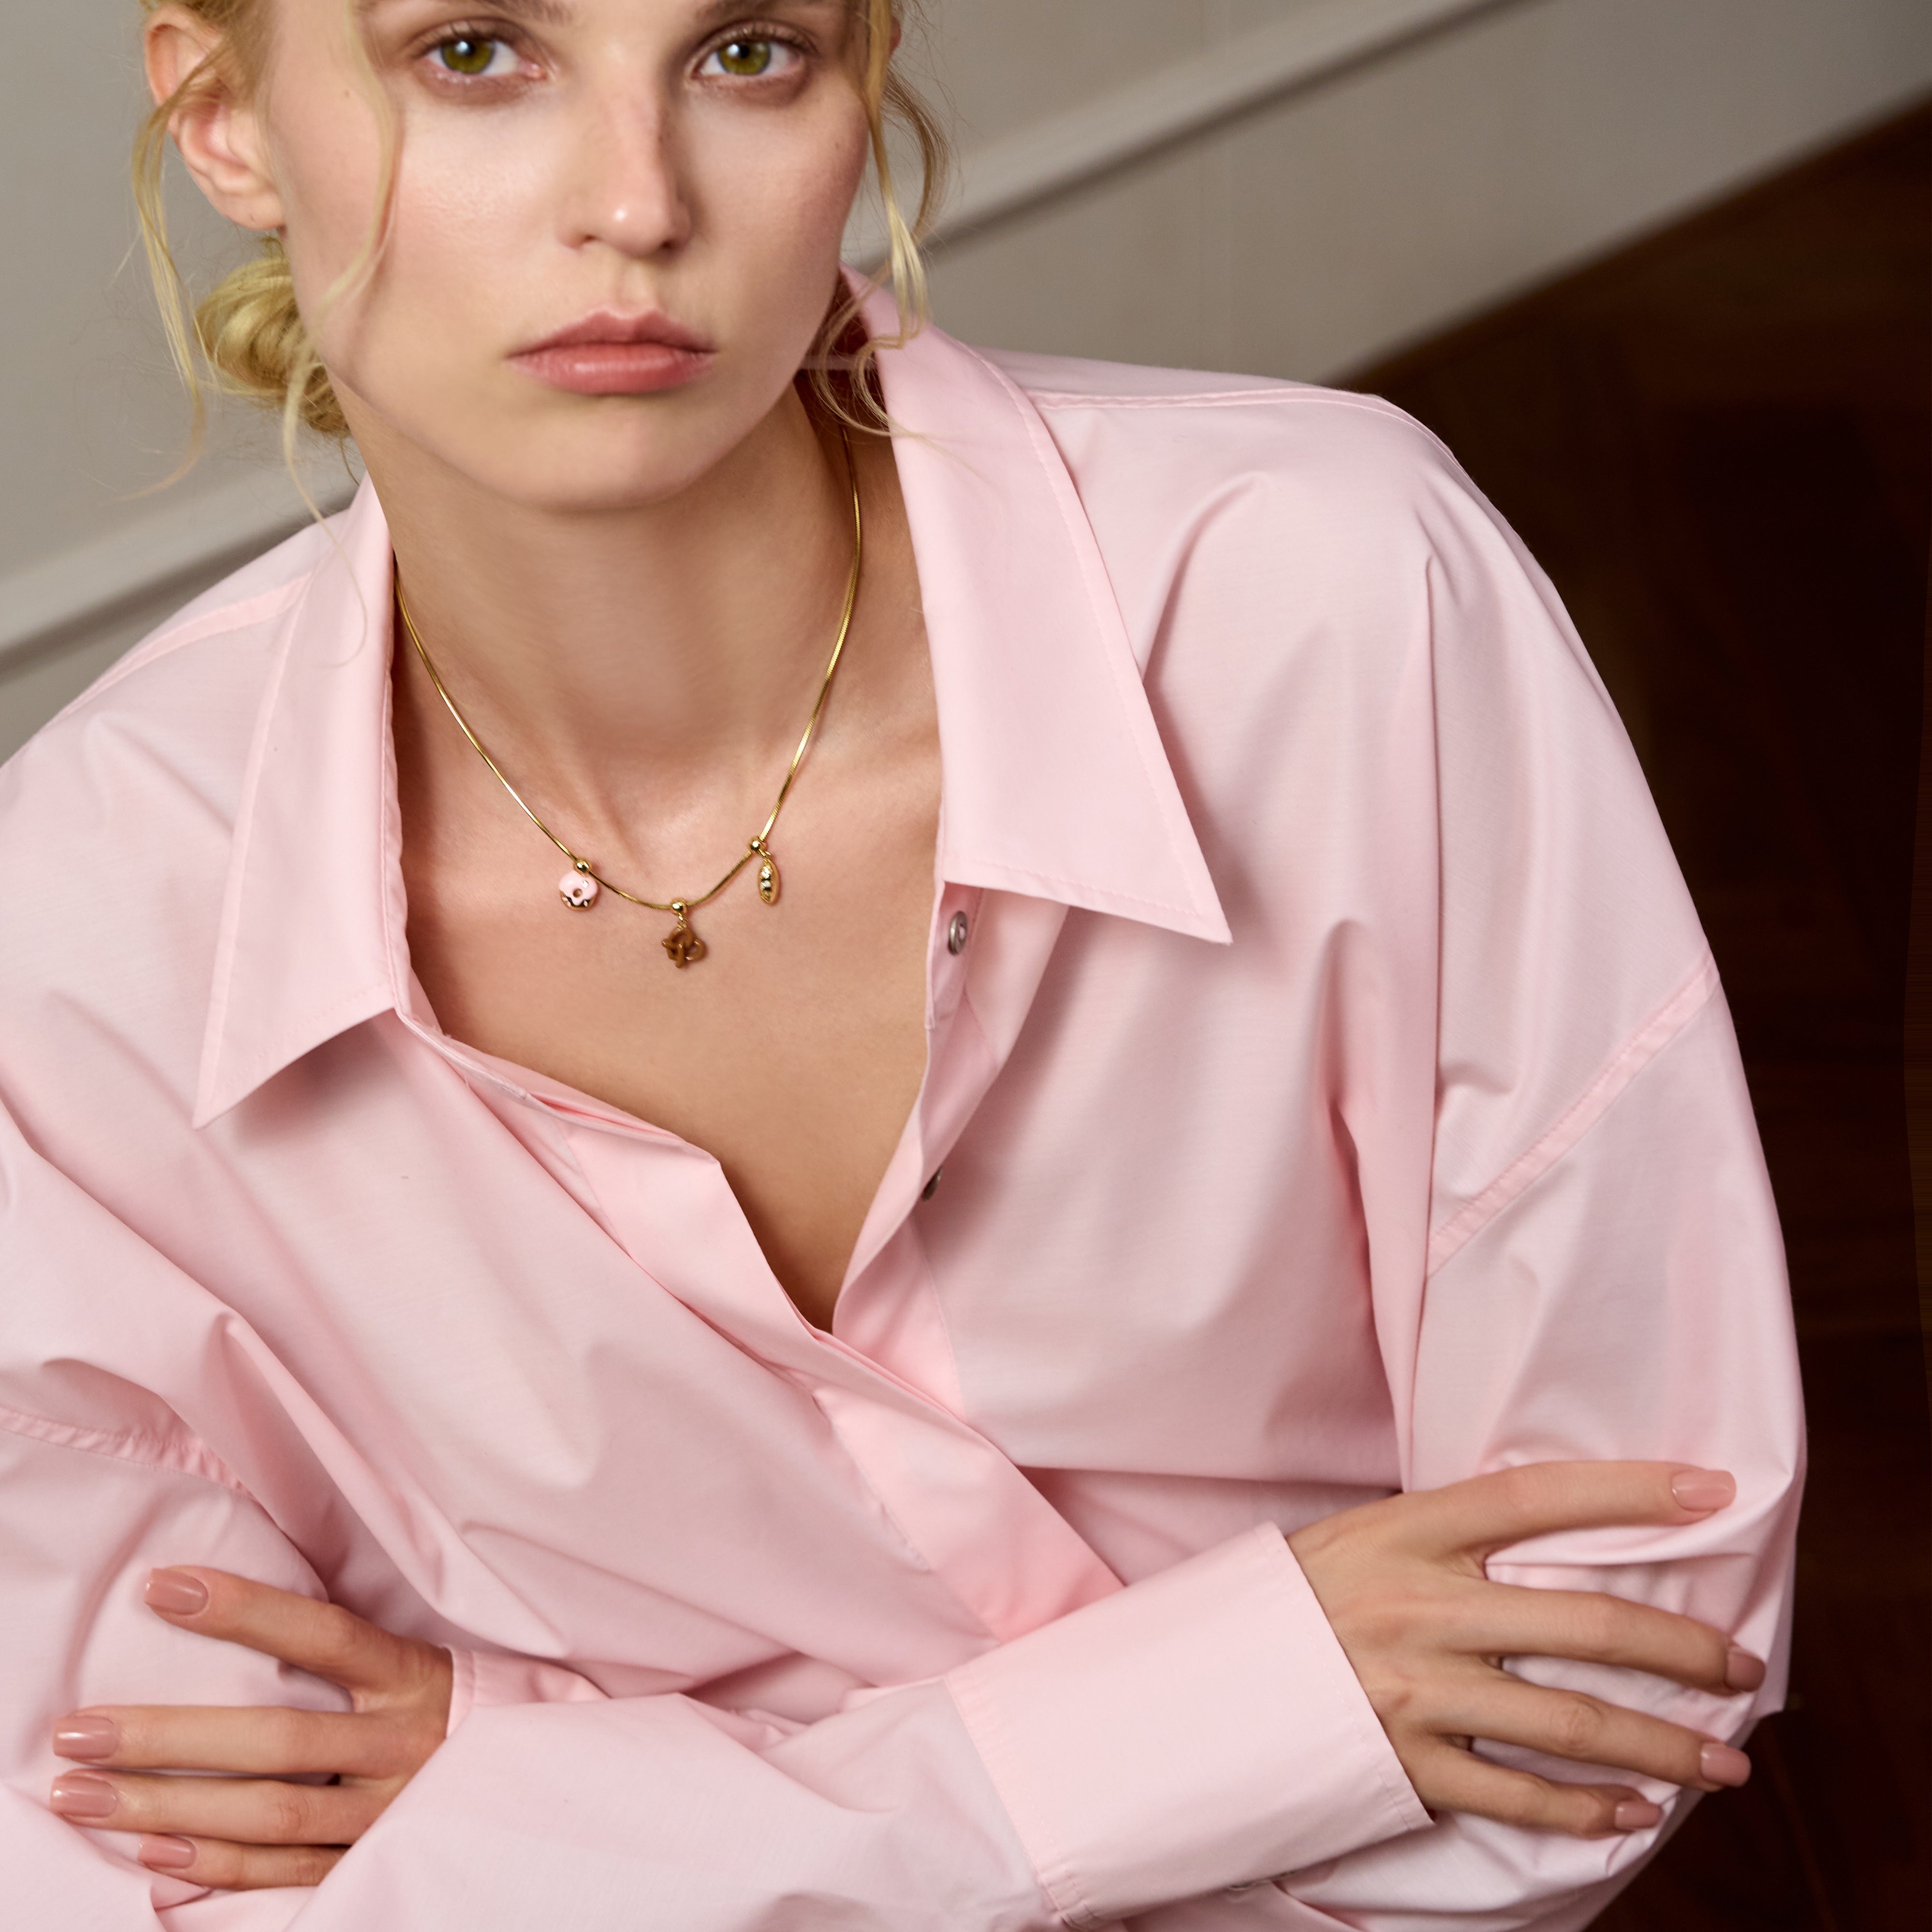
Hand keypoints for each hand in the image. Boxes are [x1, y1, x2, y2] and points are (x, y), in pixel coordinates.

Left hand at [50, 1568, 451, 1889]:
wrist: (521, 1781)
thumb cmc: (432, 1704)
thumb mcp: (403, 1659)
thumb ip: (332, 1649)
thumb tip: (221, 1608)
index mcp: (411, 1675)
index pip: (324, 1635)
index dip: (246, 1610)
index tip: (161, 1588)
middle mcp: (402, 1742)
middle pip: (280, 1737)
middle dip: (169, 1735)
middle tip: (78, 1732)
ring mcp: (388, 1811)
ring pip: (272, 1812)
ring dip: (167, 1805)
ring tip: (82, 1796)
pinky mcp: (373, 1863)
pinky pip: (284, 1870)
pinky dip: (215, 1863)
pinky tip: (150, 1849)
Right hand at [1288, 1461, 1763, 1837]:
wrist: (1195, 1685)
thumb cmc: (1290, 1603)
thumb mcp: (1356, 1540)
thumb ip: (1441, 1542)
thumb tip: (1545, 1545)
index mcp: (1404, 1533)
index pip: (1537, 1497)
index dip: (1629, 1490)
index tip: (1709, 1491)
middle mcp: (1419, 1606)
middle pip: (1585, 1622)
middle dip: (1685, 1648)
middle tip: (1742, 1668)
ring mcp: (1414, 1689)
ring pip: (1572, 1720)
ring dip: (1665, 1746)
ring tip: (1724, 1763)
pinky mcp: (1404, 1763)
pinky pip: (1518, 1796)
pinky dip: (1587, 1810)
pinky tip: (1633, 1813)